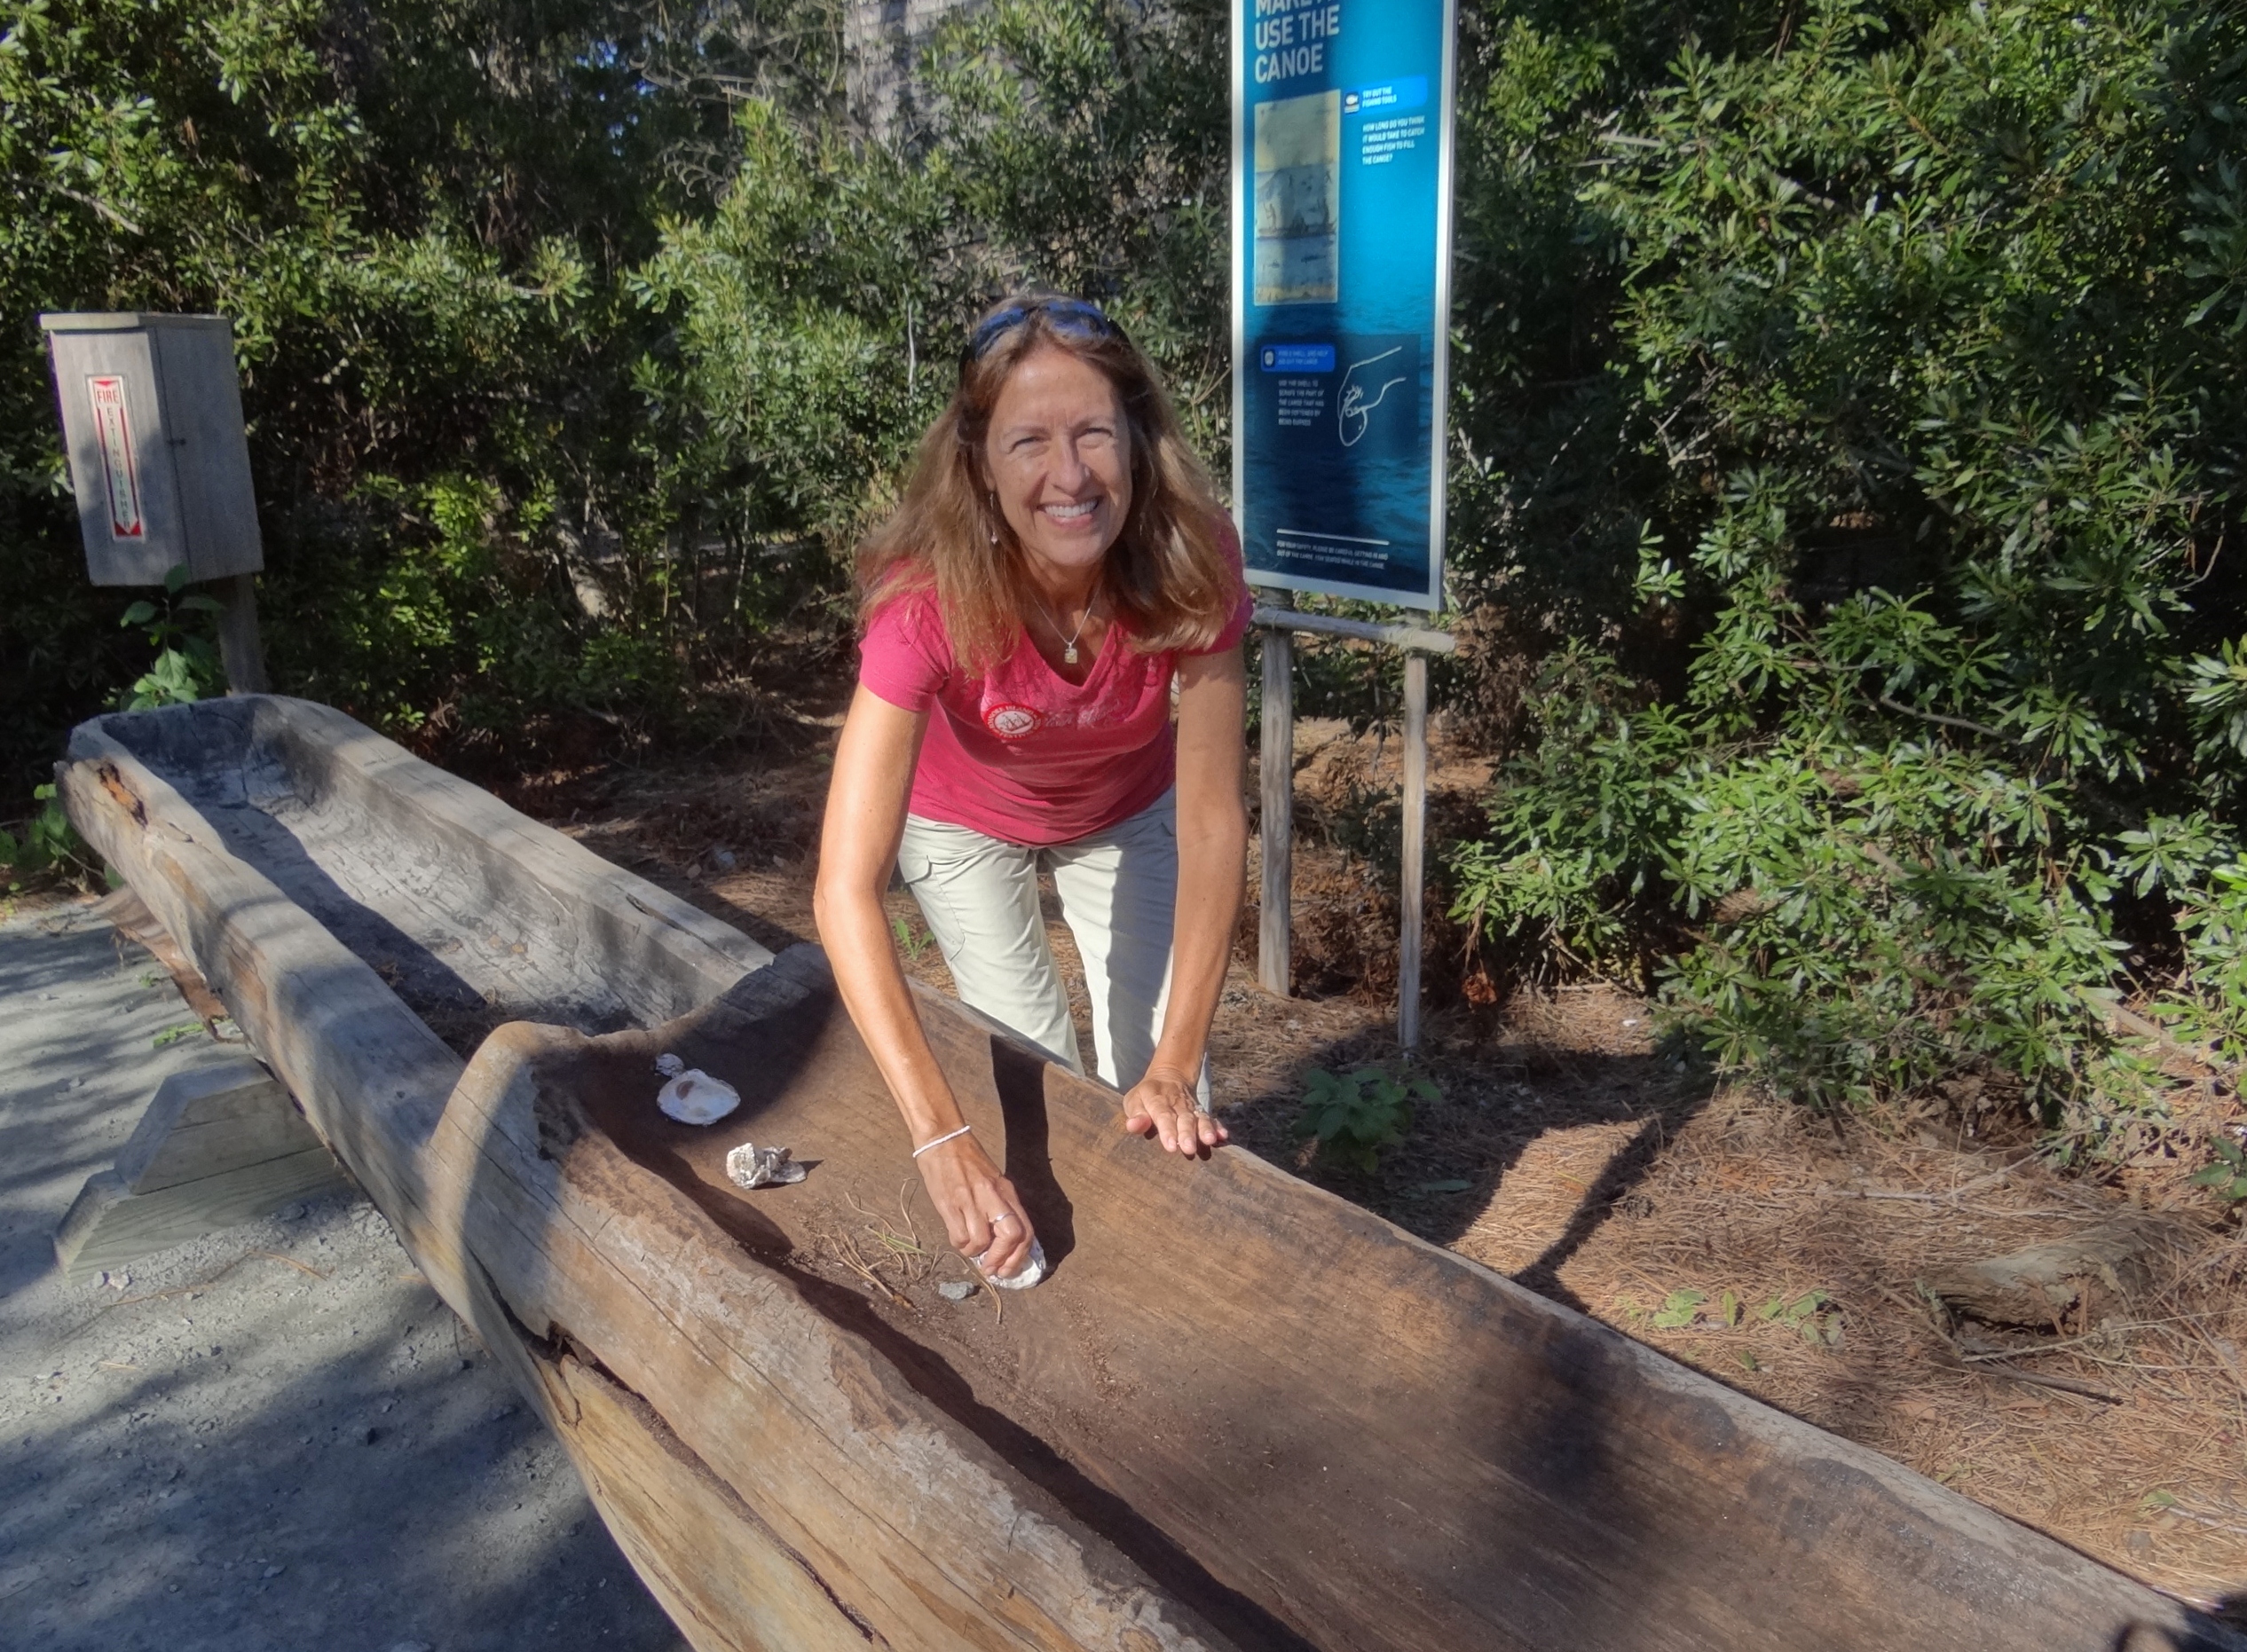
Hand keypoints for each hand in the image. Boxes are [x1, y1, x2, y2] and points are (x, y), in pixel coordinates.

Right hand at [914, 1132, 1035, 1279]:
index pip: (1025, 1229)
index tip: (1008, 1269)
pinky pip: (959, 1236)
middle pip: (1011, 1236)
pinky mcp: (950, 1203)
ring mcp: (971, 1200)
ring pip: (982, 1241)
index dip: (1019, 1256)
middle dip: (1002, 1260)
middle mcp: (993, 1196)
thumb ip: (1001, 1207)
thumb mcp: (993, 1182)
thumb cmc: (968, 1162)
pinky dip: (959, 1244)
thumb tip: (1004, 1242)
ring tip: (969, 1247)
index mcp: (1006, 1192)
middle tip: (991, 1269)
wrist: (943, 1140)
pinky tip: (957, 1237)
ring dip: (975, 1252)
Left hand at [1123, 1065, 1226, 1157]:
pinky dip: (1218, 1127)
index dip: (1167, 1130)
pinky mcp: (1201, 1111)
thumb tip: (1133, 1126)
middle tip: (1189, 1148)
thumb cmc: (1146, 1097)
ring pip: (1199, 1118)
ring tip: (1209, 1141)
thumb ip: (1135, 1114)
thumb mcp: (1134, 1101)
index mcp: (1156, 1098)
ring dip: (1205, 1129)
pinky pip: (1210, 1118)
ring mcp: (1191, 1107)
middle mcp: (1176, 1102)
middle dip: (1187, 1133)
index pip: (1162, 1114)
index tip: (1171, 1146)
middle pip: (1183, 1118)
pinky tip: (1223, 1137)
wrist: (1169, 1076)